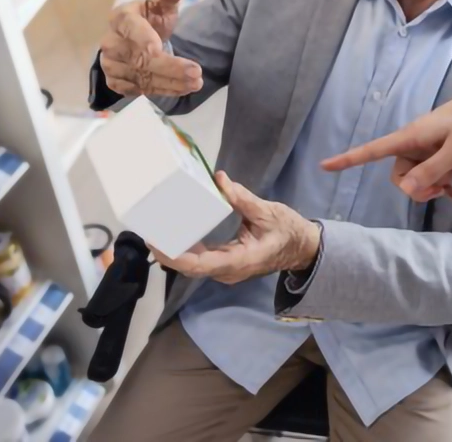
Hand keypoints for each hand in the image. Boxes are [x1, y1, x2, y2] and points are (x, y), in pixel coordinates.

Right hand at [99, 0, 203, 96]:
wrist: (134, 40)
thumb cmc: (150, 18)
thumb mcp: (161, 4)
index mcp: (121, 18)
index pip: (131, 29)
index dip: (144, 39)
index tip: (160, 48)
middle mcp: (111, 43)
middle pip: (140, 59)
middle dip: (170, 68)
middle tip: (197, 74)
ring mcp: (110, 64)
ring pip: (142, 78)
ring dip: (171, 82)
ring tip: (196, 83)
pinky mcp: (115, 82)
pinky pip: (139, 90)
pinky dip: (163, 91)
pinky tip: (182, 89)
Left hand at [151, 171, 320, 284]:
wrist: (303, 248)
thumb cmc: (289, 231)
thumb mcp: (268, 212)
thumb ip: (242, 198)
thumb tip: (220, 180)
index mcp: (239, 260)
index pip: (200, 265)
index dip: (175, 256)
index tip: (157, 243)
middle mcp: (228, 270)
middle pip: (191, 267)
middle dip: (167, 251)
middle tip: (148, 230)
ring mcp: (227, 269)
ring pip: (194, 265)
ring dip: (174, 251)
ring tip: (155, 230)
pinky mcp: (226, 263)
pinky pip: (201, 259)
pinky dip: (186, 249)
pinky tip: (175, 233)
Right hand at [321, 81, 451, 201]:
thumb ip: (432, 170)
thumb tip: (405, 190)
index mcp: (410, 137)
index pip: (372, 150)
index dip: (348, 159)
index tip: (324, 166)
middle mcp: (413, 143)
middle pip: (399, 176)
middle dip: (417, 188)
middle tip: (442, 189)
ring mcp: (425, 148)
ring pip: (418, 177)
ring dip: (435, 184)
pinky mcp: (437, 151)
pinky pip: (431, 174)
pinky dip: (442, 184)